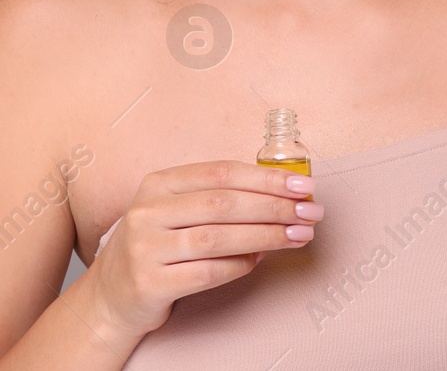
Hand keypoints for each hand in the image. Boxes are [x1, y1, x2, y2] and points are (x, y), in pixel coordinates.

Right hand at [85, 161, 320, 337]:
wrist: (111, 297)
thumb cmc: (159, 246)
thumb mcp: (179, 210)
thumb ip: (222, 197)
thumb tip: (287, 194)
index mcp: (158, 183)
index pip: (223, 172)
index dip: (268, 178)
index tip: (304, 186)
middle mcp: (147, 212)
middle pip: (225, 203)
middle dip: (276, 207)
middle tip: (311, 213)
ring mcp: (145, 248)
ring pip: (219, 237)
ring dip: (267, 236)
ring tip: (299, 236)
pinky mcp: (149, 283)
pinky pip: (208, 271)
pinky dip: (241, 264)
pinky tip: (260, 259)